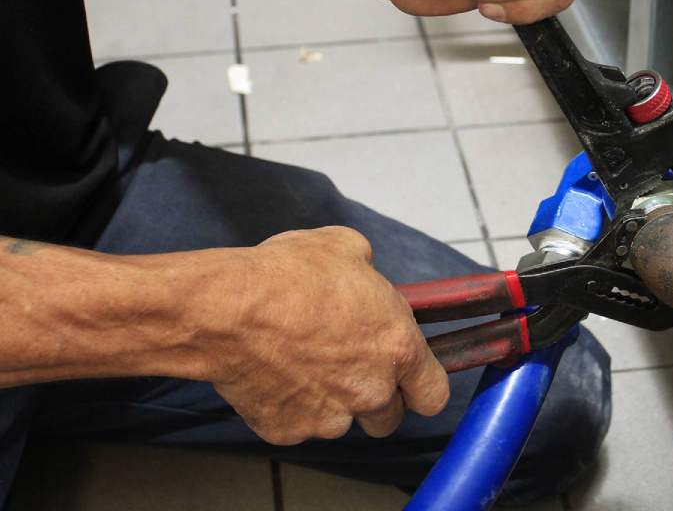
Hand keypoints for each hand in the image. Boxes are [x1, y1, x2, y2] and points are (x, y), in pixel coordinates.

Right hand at [209, 227, 448, 444]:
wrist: (230, 308)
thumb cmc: (291, 275)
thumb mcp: (347, 249)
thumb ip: (370, 274)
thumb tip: (365, 274)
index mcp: (397, 348)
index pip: (434, 395)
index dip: (421, 387)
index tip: (409, 380)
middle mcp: (371, 391)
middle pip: (389, 418)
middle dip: (374, 398)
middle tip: (347, 366)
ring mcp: (329, 417)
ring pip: (341, 422)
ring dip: (330, 401)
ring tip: (301, 363)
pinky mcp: (287, 431)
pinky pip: (297, 424)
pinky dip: (289, 406)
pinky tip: (272, 372)